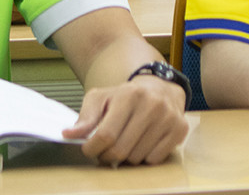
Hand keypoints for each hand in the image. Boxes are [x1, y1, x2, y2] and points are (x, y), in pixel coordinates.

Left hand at [63, 71, 188, 165]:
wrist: (161, 88)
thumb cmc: (127, 96)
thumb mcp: (102, 98)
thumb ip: (85, 116)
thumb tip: (69, 134)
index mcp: (129, 95)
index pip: (105, 135)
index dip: (92, 148)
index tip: (89, 148)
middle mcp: (151, 104)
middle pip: (120, 150)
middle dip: (108, 156)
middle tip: (106, 150)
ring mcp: (168, 117)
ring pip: (137, 157)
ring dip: (126, 157)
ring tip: (126, 143)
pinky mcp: (180, 128)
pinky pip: (155, 159)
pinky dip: (145, 157)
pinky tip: (143, 143)